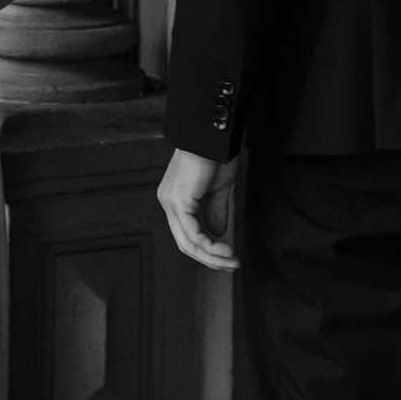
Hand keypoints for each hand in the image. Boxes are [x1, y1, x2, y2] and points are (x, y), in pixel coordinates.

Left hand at [157, 149, 239, 272]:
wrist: (213, 134)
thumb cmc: (216, 154)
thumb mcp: (218, 188)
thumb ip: (216, 211)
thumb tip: (218, 235)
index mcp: (175, 198)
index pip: (187, 234)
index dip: (207, 250)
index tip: (229, 256)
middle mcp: (168, 201)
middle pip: (185, 243)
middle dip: (210, 259)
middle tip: (232, 265)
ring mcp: (170, 202)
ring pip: (188, 243)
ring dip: (212, 256)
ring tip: (232, 260)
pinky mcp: (178, 201)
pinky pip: (192, 234)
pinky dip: (210, 246)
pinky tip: (226, 249)